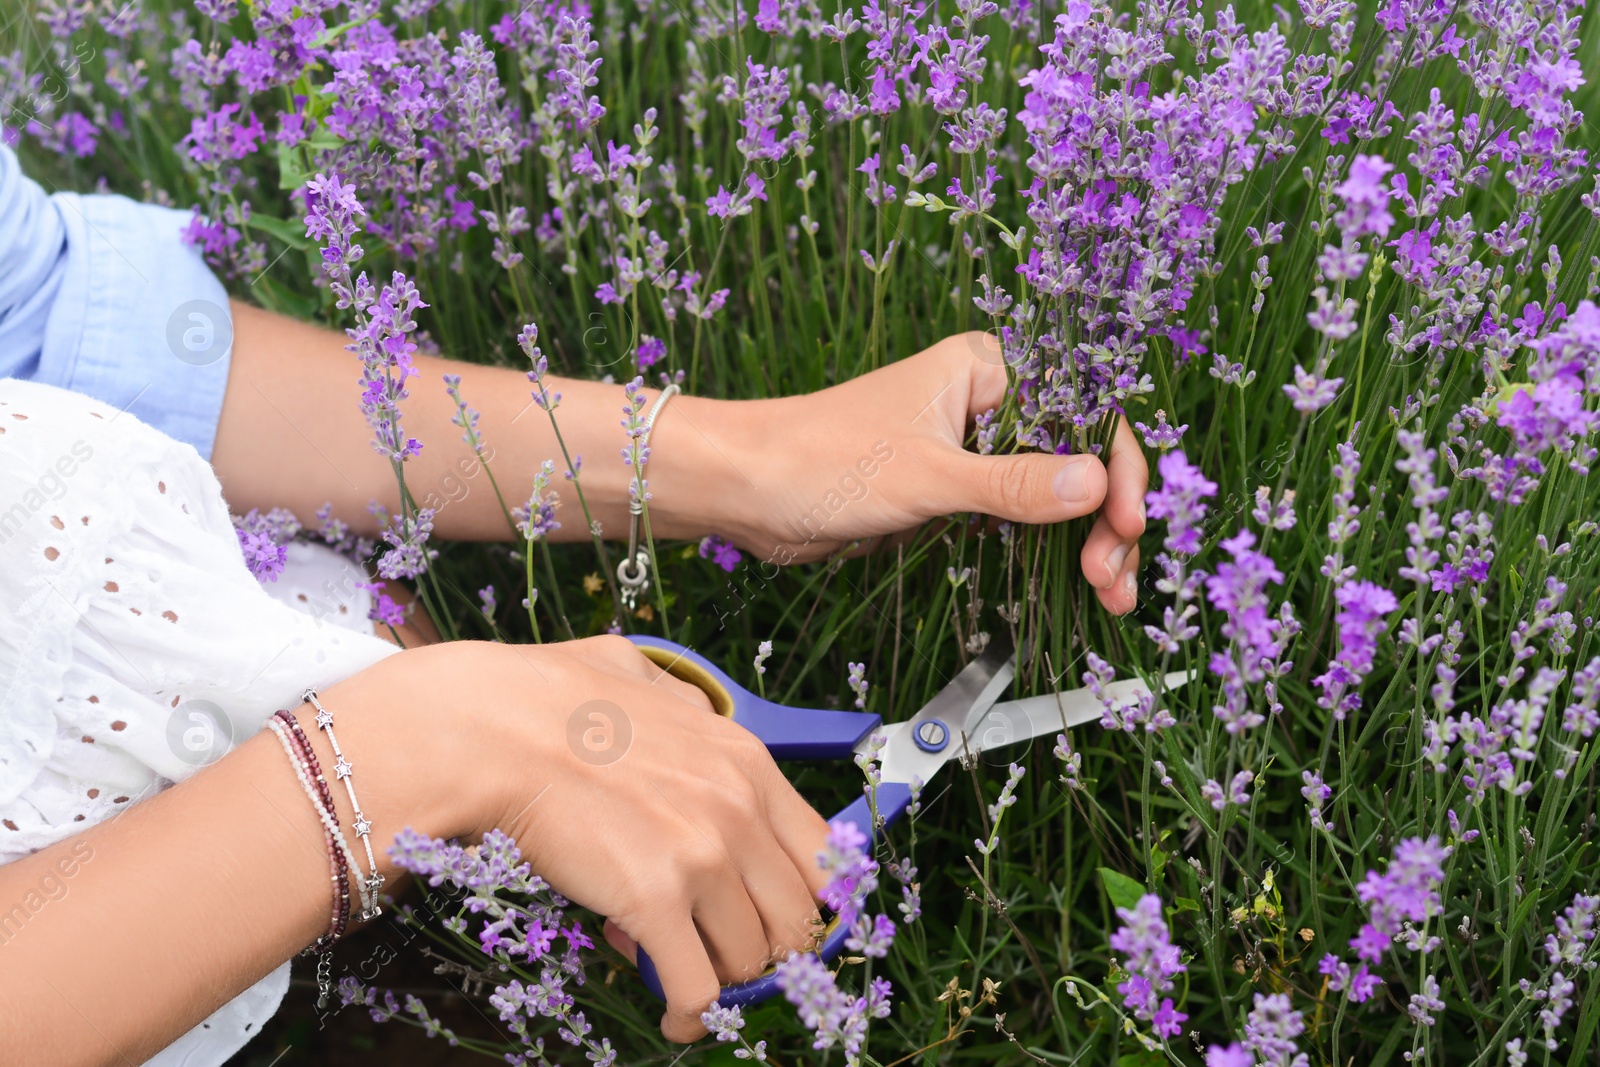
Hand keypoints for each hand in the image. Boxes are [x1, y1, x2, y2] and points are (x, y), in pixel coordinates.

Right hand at [366, 638, 831, 1040]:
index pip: (823, 856)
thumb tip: (700, 715)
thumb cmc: (554, 702)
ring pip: (751, 959)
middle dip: (765, 948)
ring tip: (672, 958)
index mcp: (747, 762)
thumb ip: (689, 706)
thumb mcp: (647, 680)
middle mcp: (741, 810)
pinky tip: (676, 1018)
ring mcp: (703, 857)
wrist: (496, 729)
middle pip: (797, 918)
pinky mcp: (654, 901)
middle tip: (723, 951)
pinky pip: (698, 989)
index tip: (779, 921)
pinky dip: (692, 1016)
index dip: (807, 901)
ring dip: (717, 974)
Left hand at [667, 332, 1147, 612]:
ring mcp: (970, 448)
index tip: (1126, 526)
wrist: (746, 490)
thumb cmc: (821, 461)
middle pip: (1078, 455)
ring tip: (1107, 593)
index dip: (1117, 468)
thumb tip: (1097, 486)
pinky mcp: (951, 490)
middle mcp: (987, 401)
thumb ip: (1016, 486)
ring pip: (1054, 491)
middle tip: (1111, 578)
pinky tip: (1070, 582)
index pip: (1085, 410)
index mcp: (987, 369)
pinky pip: (1017, 517)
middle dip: (1104, 517)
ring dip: (1084, 541)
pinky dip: (1047, 550)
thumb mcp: (929, 477)